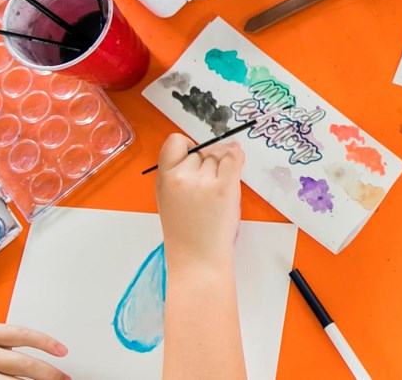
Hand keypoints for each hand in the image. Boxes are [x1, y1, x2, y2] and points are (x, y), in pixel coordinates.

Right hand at [155, 133, 242, 268]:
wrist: (197, 261)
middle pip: (203, 150)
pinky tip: (236, 168)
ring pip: (220, 156)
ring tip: (217, 195)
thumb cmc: (187, 234)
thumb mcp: (171, 199)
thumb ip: (183, 174)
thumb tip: (214, 149)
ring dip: (224, 167)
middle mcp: (181, 176)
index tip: (197, 159)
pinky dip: (238, 158)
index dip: (190, 147)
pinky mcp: (224, 187)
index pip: (175, 141)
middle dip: (210, 161)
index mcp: (164, 179)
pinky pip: (235, 158)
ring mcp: (203, 181)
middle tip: (210, 188)